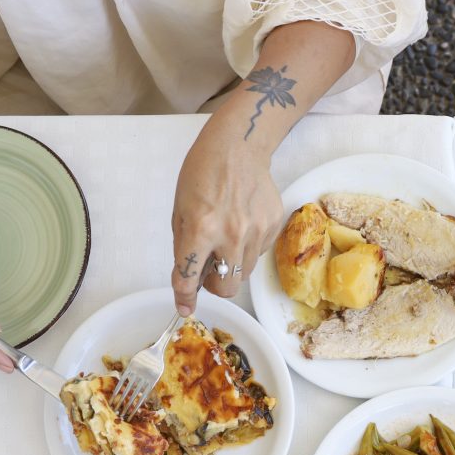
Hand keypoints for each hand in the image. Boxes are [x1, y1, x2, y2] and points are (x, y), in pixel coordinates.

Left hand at [171, 119, 284, 312]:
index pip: (189, 277)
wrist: (239, 147)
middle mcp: (231, 235)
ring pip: (243, 273)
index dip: (184, 297)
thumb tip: (192, 277)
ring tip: (226, 240)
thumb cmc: (202, 173)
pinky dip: (246, 248)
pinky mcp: (273, 226)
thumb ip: (185, 245)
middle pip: (227, 287)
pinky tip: (242, 224)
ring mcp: (256, 232)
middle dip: (215, 285)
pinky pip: (257, 253)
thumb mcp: (181, 209)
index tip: (184, 307)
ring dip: (231, 266)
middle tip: (209, 270)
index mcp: (200, 229)